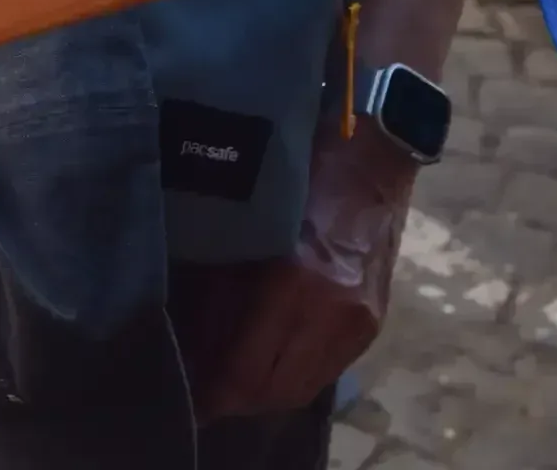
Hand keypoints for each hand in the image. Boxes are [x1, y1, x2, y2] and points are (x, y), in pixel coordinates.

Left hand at [196, 124, 412, 422]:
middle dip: (232, 399)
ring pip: (300, 389)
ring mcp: (357, 322)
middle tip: (201, 390)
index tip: (183, 399)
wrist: (373, 158)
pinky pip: (325, 372)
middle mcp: (331, 312)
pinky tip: (268, 363)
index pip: (245, 370)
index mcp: (294, 280)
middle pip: (272, 390)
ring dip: (262, 394)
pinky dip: (292, 376)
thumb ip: (218, 287)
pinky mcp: (373, 324)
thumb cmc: (298, 173)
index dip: (211, 393)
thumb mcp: (246, 224)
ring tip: (230, 380)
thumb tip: (191, 339)